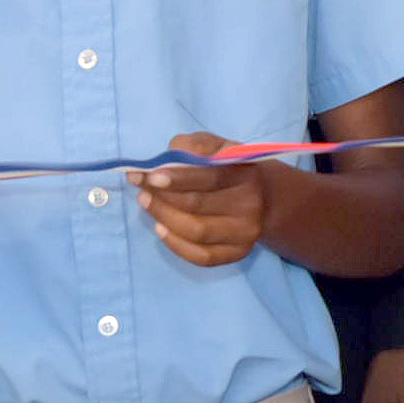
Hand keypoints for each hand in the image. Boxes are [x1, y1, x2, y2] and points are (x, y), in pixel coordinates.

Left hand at [140, 133, 269, 266]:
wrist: (262, 197)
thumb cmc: (229, 167)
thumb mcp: (216, 146)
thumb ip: (193, 145)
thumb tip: (166, 162)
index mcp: (245, 173)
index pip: (210, 177)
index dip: (178, 178)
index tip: (150, 177)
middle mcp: (250, 205)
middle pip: (198, 206)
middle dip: (162, 198)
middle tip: (141, 190)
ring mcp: (246, 232)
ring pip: (196, 232)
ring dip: (164, 218)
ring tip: (146, 203)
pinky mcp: (238, 253)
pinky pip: (202, 256)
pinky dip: (176, 244)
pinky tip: (161, 228)